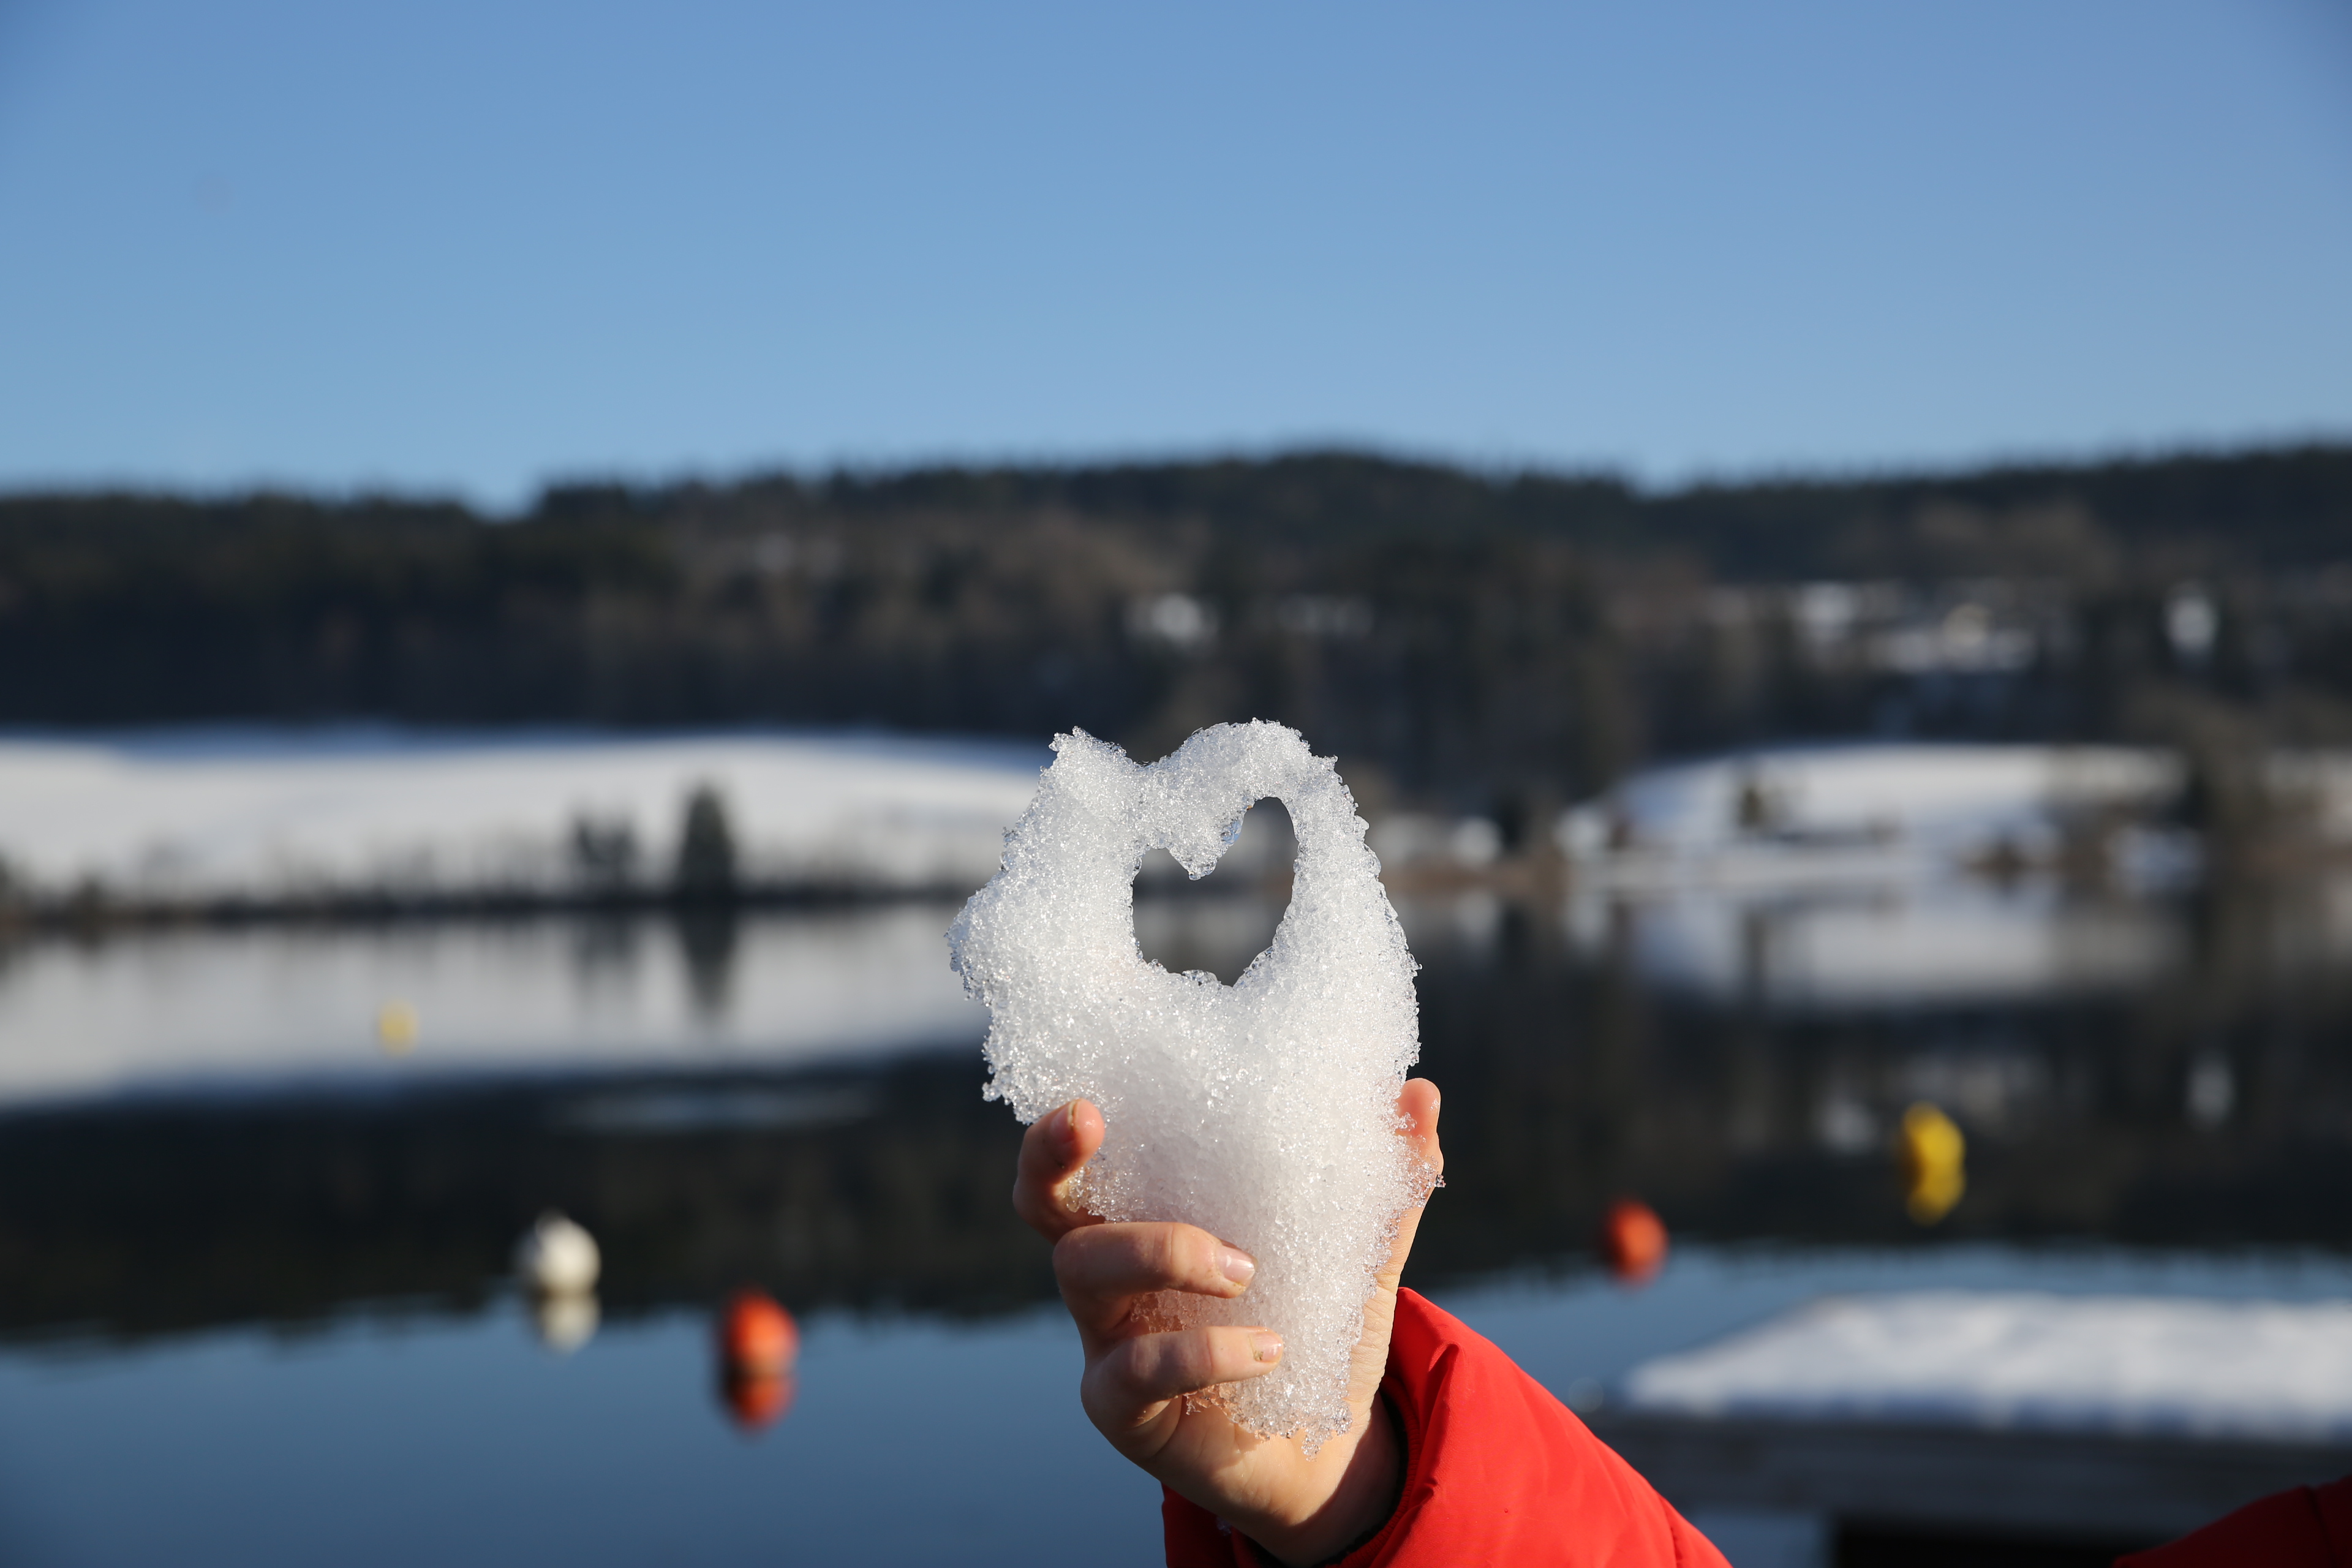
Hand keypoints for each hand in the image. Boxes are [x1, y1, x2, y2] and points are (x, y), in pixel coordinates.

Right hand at [1013, 1081, 1443, 1566]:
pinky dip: (1202, 1351)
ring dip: (1162, 1248)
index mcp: (1147, 1219)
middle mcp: (1109, 1275)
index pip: (1079, 1162)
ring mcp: (1106, 1342)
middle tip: (1094, 1121)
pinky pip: (1135, 1370)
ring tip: (1246, 1269)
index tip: (1088, 1098)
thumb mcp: (1355, 1255)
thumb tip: (1419, 1094)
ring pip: (1081, 1270)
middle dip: (1053, 1159)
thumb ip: (1384, 1185)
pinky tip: (1268, 1348)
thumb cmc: (1314, 1331)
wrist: (1326, 1451)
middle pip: (1044, 1207)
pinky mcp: (1125, 1409)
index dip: (1061, 1130)